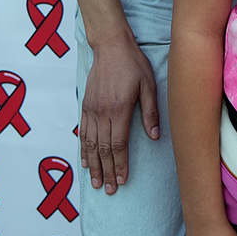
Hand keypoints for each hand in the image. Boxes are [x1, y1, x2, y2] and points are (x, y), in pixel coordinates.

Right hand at [79, 35, 160, 192]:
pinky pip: (83, 132)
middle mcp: (102, 112)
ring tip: (97, 183)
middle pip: (103, 149)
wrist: (110, 46)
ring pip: (90, 144)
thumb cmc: (133, 64)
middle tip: (109, 190)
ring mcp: (91, 109)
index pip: (118, 144)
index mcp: (119, 109)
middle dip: (107, 171)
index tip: (122, 180)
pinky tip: (86, 161)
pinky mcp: (85, 105)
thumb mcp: (149, 85)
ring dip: (93, 165)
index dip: (120, 164)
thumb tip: (154, 136)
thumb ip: (151, 111)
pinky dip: (83, 149)